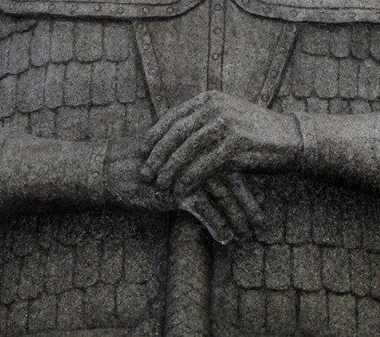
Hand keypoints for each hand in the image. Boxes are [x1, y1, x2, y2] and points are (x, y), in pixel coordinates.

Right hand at [104, 132, 261, 242]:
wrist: (115, 168)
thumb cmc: (148, 164)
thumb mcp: (177, 158)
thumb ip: (199, 160)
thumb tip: (224, 174)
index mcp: (202, 142)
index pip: (234, 161)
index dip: (250, 182)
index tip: (264, 198)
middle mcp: (200, 153)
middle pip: (235, 178)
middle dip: (250, 202)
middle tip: (263, 221)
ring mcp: (191, 170)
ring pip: (225, 196)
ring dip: (239, 217)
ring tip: (248, 234)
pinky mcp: (179, 188)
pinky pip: (206, 211)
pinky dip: (218, 225)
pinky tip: (227, 239)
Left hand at [139, 90, 301, 196]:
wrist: (290, 139)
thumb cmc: (255, 133)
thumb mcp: (227, 118)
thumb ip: (202, 121)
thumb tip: (171, 134)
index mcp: (211, 98)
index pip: (174, 116)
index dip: (155, 135)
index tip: (141, 152)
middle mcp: (216, 106)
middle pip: (177, 132)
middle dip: (157, 154)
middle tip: (145, 173)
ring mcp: (227, 123)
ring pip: (188, 149)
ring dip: (170, 169)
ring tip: (159, 185)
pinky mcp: (237, 143)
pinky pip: (204, 164)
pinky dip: (189, 179)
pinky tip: (180, 191)